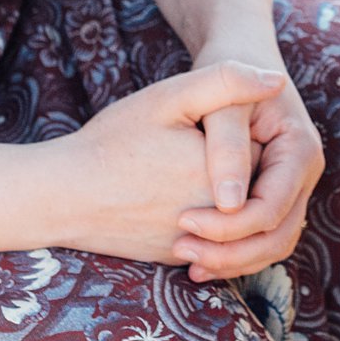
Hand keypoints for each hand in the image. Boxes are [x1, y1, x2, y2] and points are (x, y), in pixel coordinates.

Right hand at [50, 62, 286, 266]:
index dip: (236, 132)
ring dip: (217, 193)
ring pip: (231, 214)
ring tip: (177, 169)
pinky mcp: (179, 260)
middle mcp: (218, 218)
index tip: (200, 125)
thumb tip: (277, 80)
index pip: (262, 150)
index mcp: (224, 174)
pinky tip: (171, 194)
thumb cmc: (113, 141)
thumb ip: (226, 82)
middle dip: (229, 165)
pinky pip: (210, 237)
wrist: (62, 196)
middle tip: (181, 149)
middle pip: (250, 184)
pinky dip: (202, 218)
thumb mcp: (169, 98)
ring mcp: (199, 244)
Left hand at [174, 70, 325, 282]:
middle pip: (279, 234)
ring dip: (234, 260)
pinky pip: (263, 236)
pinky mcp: (274, 193)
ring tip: (189, 263)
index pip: (271, 208)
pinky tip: (199, 255)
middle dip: (232, 252)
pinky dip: (235, 251)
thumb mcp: (223, 100)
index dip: (229, 226)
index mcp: (300, 150)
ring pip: (274, 243)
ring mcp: (293, 186)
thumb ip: (227, 146)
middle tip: (183, 252)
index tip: (183, 222)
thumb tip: (229, 202)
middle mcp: (304, 173)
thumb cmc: (228, 69)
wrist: (240, 52)